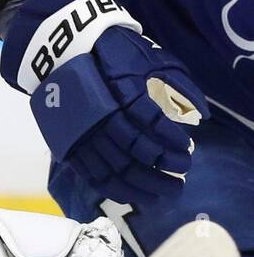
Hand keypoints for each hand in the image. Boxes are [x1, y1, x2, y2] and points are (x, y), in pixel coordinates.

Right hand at [1, 0, 208, 204]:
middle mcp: (99, 125)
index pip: (148, 134)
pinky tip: (129, 196)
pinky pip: (92, 176)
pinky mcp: (69, 149)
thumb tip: (194, 116)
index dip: (168, 149)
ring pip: (112, 173)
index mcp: (117, 101)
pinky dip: (112, 189)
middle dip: (157, 178)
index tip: (187, 157)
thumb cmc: (108, 59)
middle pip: (132, 160)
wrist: (62, 59)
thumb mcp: (141, 66)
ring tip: (159, 197)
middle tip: (178, 188)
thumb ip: (167, 90)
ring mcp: (81, 140)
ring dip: (138, 189)